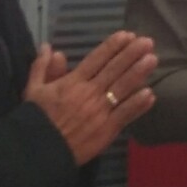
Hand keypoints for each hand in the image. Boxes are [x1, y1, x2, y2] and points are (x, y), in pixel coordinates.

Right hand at [26, 31, 157, 163]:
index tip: (127, 35)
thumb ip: (42, 67)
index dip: (112, 46)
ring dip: (139, 73)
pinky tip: (150, 94)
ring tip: (153, 60)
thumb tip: (49, 47)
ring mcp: (100, 111)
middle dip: (131, 54)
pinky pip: (125, 114)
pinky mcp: (107, 130)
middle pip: (114, 70)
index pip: (96, 59)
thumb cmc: (37, 119)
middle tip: (147, 42)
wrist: (40, 151)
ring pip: (122, 88)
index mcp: (73, 82)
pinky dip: (138, 104)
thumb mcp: (33, 89)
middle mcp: (89, 93)